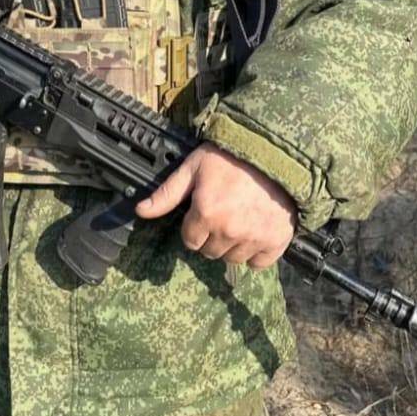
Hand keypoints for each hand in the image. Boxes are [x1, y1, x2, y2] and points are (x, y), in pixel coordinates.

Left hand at [135, 143, 296, 268]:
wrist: (275, 151)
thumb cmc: (230, 156)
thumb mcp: (193, 167)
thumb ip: (167, 193)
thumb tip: (140, 211)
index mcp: (206, 212)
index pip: (189, 241)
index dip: (193, 226)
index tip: (203, 210)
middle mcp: (229, 230)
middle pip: (210, 252)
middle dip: (211, 236)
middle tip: (222, 212)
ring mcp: (254, 238)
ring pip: (233, 259)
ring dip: (232, 245)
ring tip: (239, 219)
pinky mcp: (276, 241)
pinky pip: (259, 263)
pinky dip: (256, 252)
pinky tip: (255, 232)